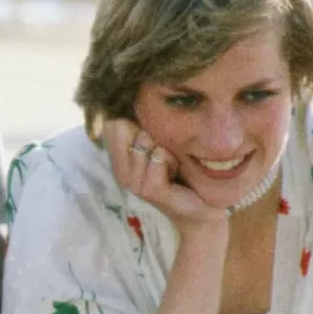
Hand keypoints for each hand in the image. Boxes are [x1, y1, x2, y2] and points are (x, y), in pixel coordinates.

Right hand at [104, 117, 227, 231]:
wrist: (200, 208)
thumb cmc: (181, 174)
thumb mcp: (160, 145)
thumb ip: (144, 128)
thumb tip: (133, 105)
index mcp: (119, 161)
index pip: (113, 125)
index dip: (133, 122)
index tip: (151, 140)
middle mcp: (120, 172)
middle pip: (125, 128)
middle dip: (150, 133)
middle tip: (163, 156)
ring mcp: (133, 183)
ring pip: (143, 141)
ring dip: (164, 148)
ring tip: (171, 166)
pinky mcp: (150, 191)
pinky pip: (158, 157)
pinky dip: (171, 160)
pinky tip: (175, 173)